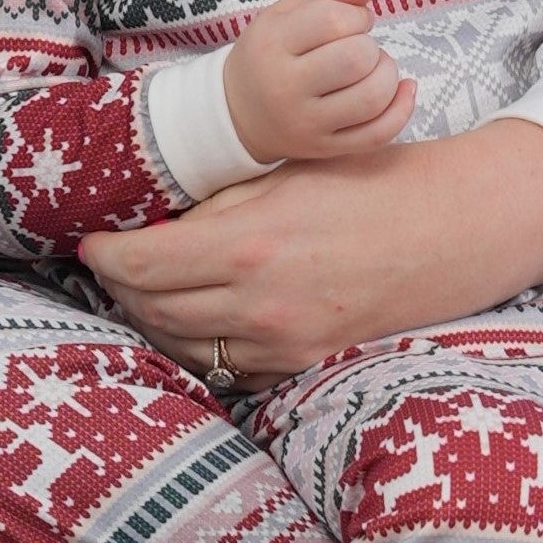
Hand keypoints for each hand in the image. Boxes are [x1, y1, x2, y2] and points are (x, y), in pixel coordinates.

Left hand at [78, 117, 542, 386]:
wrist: (452, 231)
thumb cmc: (367, 184)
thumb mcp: (281, 176)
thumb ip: (216, 206)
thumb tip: (158, 221)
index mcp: (245, 247)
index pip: (140, 266)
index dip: (104, 255)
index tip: (90, 241)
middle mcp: (256, 306)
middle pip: (153, 310)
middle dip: (120, 287)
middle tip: (107, 262)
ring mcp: (282, 343)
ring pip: (185, 345)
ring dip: (153, 318)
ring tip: (139, 289)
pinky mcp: (305, 360)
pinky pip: (230, 366)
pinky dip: (199, 344)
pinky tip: (192, 318)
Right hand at [221, 0, 414, 163]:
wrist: (237, 114)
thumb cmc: (267, 55)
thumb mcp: (283, 16)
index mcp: (271, 44)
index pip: (333, 21)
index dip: (355, 15)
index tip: (351, 20)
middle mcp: (285, 87)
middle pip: (355, 59)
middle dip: (370, 46)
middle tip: (358, 46)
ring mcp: (307, 123)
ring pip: (372, 98)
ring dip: (387, 74)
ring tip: (373, 67)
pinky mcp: (325, 149)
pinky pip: (378, 134)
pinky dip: (401, 109)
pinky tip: (403, 89)